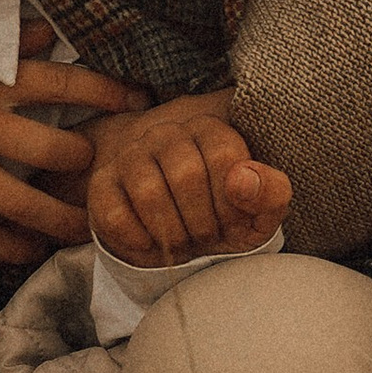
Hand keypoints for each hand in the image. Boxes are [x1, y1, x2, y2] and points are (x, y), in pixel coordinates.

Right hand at [0, 26, 146, 265]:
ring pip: (23, 204)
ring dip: (60, 223)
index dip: (108, 94)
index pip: (63, 84)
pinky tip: (25, 252)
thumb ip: (0, 40)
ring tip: (82, 231)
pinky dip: (7, 247)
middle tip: (100, 175)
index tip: (138, 101)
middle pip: (54, 153)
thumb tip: (48, 34)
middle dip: (86, 168)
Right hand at [85, 90, 290, 264]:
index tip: (234, 221)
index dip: (232, 200)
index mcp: (211, 129)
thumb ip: (270, 192)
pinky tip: (152, 243)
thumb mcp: (260, 214)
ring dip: (172, 233)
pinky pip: (115, 214)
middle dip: (202, 221)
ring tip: (182, 241)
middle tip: (207, 235)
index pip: (223, 153)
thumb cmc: (226, 221)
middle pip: (186, 173)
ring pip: (148, 192)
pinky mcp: (101, 185)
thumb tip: (242, 179)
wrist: (181, 241)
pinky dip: (140, 241)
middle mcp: (168, 133)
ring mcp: (130, 156)